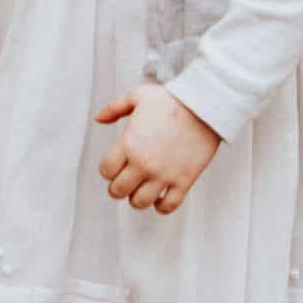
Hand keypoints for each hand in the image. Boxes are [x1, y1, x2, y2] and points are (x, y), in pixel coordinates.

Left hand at [95, 84, 219, 213]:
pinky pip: (168, 206)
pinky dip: (161, 206)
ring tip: (141, 189)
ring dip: (137, 198)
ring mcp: (164, 175)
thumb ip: (114, 108)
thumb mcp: (137, 96)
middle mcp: (143, 163)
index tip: (115, 165)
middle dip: (118, 187)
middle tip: (125, 180)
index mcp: (129, 144)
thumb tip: (98, 118)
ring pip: (139, 202)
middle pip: (118, 190)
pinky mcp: (183, 181)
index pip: (106, 170)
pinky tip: (160, 196)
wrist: (204, 106)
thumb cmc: (171, 100)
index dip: (108, 169)